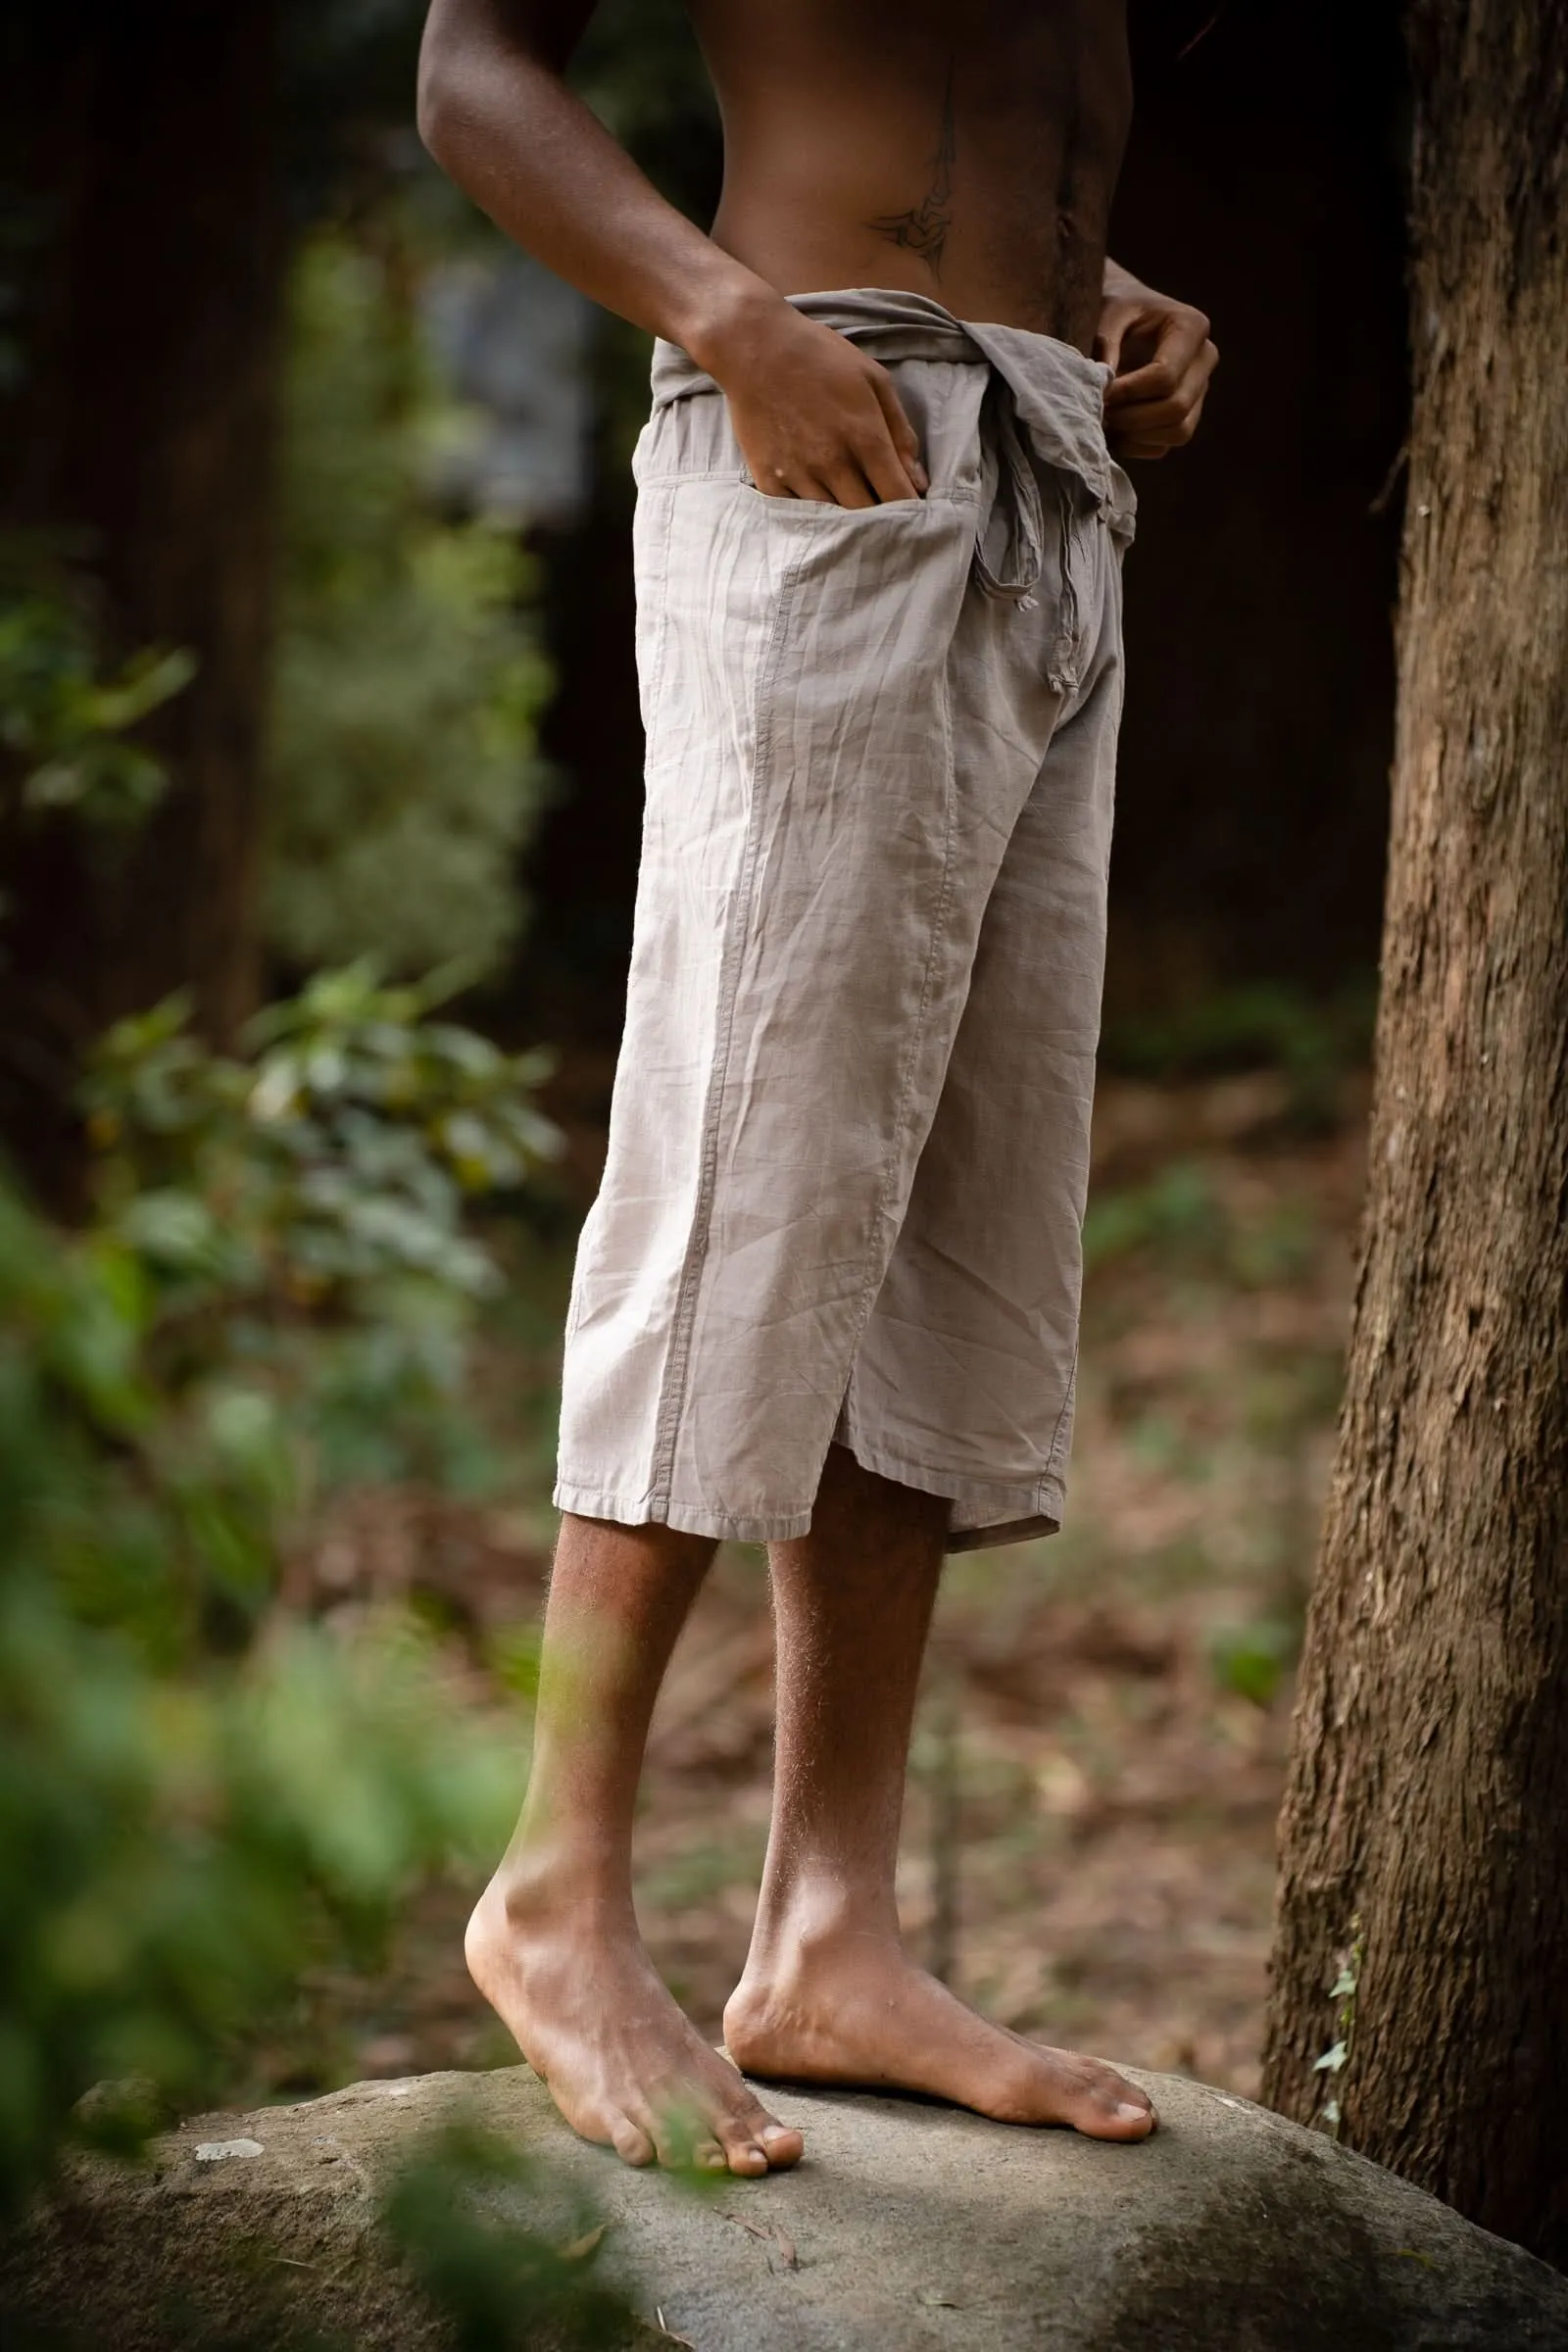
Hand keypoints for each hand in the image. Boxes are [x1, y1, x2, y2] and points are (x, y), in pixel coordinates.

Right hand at [693, 291, 926, 505]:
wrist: (754, 347)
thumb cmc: (820, 357)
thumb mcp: (874, 380)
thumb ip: (901, 432)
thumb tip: (918, 481)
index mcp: (865, 436)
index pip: (897, 496)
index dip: (909, 511)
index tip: (912, 512)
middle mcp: (832, 462)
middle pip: (867, 517)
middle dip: (880, 519)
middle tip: (883, 511)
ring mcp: (798, 475)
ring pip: (833, 521)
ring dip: (846, 518)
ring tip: (849, 502)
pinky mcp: (769, 481)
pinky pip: (799, 515)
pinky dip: (813, 513)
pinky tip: (818, 497)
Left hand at [1096, 264, 1217, 459]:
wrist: (1127, 313)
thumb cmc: (1117, 307)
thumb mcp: (1109, 310)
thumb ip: (1105, 341)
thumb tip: (1104, 385)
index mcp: (1191, 327)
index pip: (1165, 376)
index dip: (1128, 392)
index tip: (1099, 393)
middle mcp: (1205, 359)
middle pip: (1176, 408)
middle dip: (1132, 417)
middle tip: (1100, 410)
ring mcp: (1200, 389)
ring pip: (1178, 432)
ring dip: (1136, 435)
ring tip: (1106, 419)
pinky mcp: (1188, 414)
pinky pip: (1167, 445)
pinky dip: (1137, 445)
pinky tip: (1114, 430)